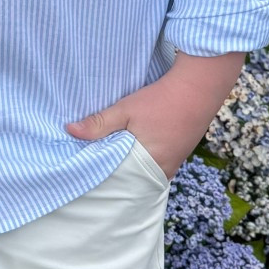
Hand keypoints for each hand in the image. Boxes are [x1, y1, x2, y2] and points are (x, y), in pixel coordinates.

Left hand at [66, 51, 245, 178]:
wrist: (199, 87)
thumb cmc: (162, 99)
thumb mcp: (126, 109)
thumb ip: (99, 123)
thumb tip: (69, 131)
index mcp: (150, 166)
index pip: (120, 182)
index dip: (103, 175)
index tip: (85, 170)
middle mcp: (164, 170)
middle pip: (133, 178)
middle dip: (115, 172)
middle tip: (93, 164)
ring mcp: (174, 163)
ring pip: (144, 170)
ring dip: (129, 163)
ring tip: (109, 155)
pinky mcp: (179, 153)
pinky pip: (155, 163)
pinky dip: (142, 158)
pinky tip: (131, 147)